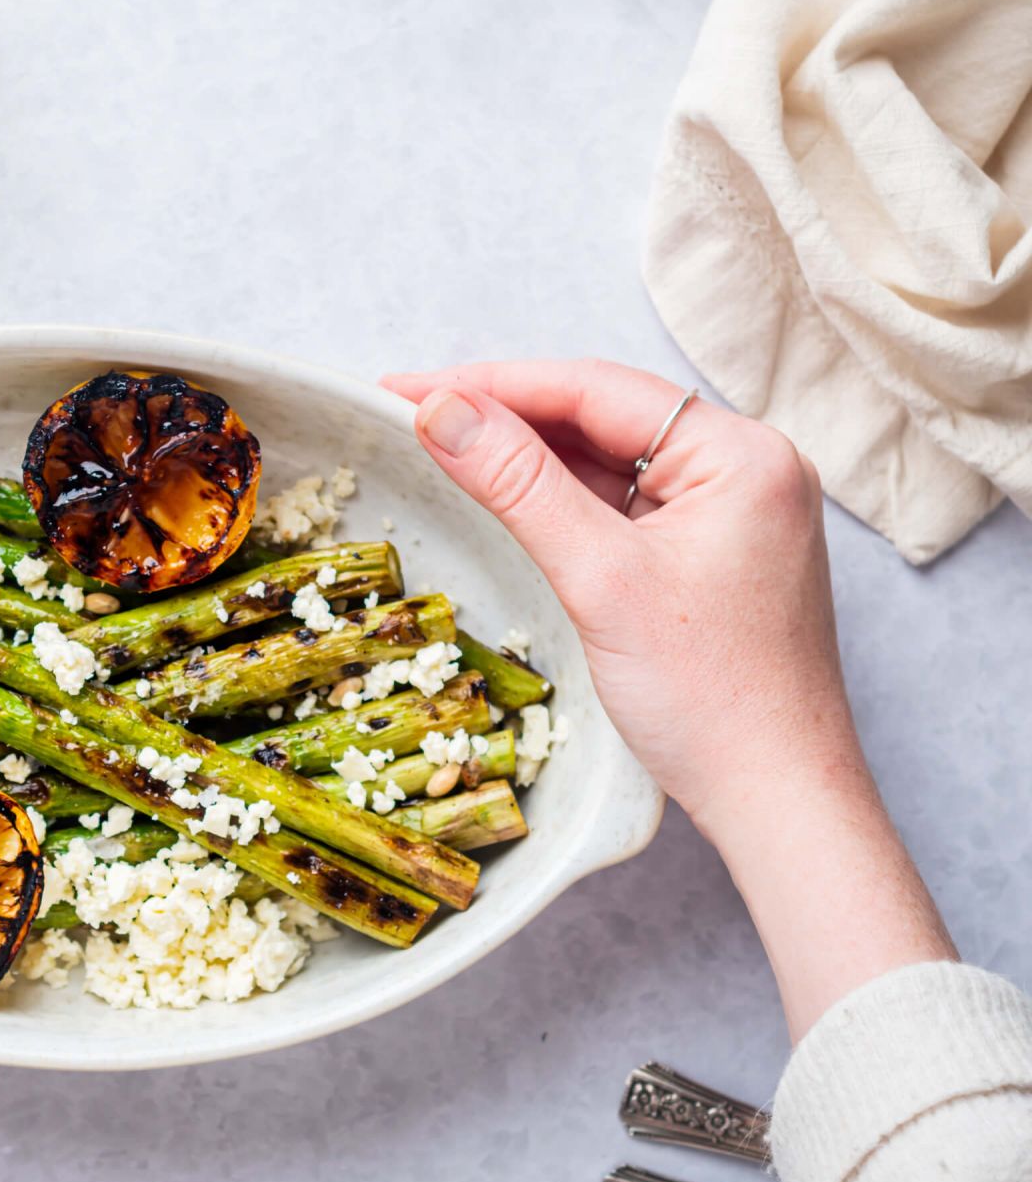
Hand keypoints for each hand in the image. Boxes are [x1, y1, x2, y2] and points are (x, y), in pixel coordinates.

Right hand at [382, 361, 951, 1036]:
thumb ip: (517, 483)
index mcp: (742, 453)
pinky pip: (624, 503)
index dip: (491, 383)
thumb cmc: (708, 696)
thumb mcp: (599, 578)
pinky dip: (561, 498)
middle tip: (407, 409)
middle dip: (503, 413)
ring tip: (438, 443)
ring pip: (609, 459)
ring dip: (527, 455)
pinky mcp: (713, 552)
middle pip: (602, 416)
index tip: (405, 386)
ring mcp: (733, 510)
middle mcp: (747, 466)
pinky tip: (504, 493)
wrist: (777, 798)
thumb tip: (439, 410)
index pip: (595, 388)